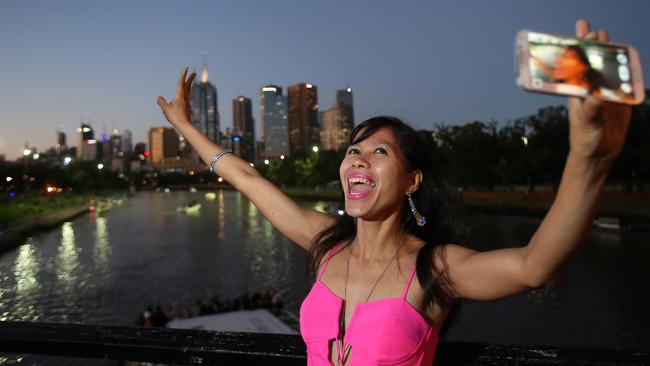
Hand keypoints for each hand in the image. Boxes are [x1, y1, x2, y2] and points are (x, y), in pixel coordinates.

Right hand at [157, 67, 196, 127]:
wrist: (185, 126)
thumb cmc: (176, 117)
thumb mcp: (165, 109)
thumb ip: (161, 102)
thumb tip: (159, 97)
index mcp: (180, 96)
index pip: (181, 83)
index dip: (183, 74)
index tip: (186, 68)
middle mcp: (185, 98)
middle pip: (188, 86)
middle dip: (190, 79)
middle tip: (194, 73)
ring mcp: (187, 103)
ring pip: (188, 92)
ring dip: (188, 86)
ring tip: (188, 83)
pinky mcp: (187, 108)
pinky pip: (186, 99)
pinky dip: (185, 95)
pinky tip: (184, 99)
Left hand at [567, 20, 630, 164]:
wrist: (598, 154)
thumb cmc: (584, 138)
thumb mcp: (586, 123)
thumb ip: (590, 110)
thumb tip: (595, 96)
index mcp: (579, 92)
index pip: (579, 66)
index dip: (579, 49)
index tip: (581, 32)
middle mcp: (592, 90)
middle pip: (593, 64)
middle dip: (593, 46)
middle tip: (596, 30)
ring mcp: (606, 95)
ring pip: (607, 71)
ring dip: (608, 55)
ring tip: (606, 38)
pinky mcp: (619, 102)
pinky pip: (623, 83)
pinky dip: (625, 72)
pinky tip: (625, 62)